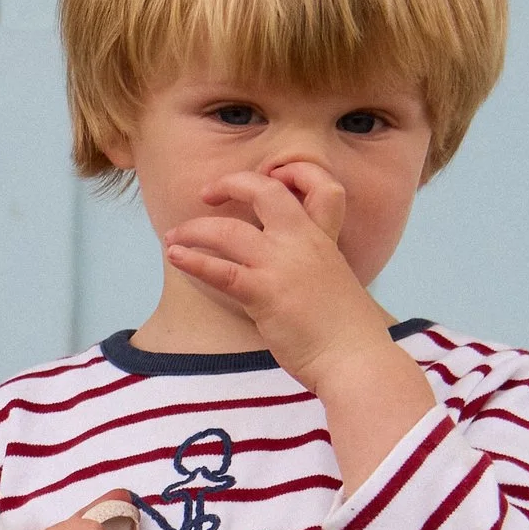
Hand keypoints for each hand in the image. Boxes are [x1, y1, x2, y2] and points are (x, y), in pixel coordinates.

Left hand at [164, 160, 396, 387]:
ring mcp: (282, 264)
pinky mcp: (264, 293)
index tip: (269, 175)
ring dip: (194, 230)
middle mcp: (303, 242)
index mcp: (325, 238)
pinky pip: (219, 270)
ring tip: (173, 237)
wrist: (355, 359)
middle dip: (230, 183)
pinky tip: (176, 258)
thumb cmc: (346, 331)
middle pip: (264, 190)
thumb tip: (286, 270)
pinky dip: (193, 260)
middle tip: (207, 193)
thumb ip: (311, 266)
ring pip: (227, 230)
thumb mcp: (334, 282)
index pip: (320, 184)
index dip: (295, 171)